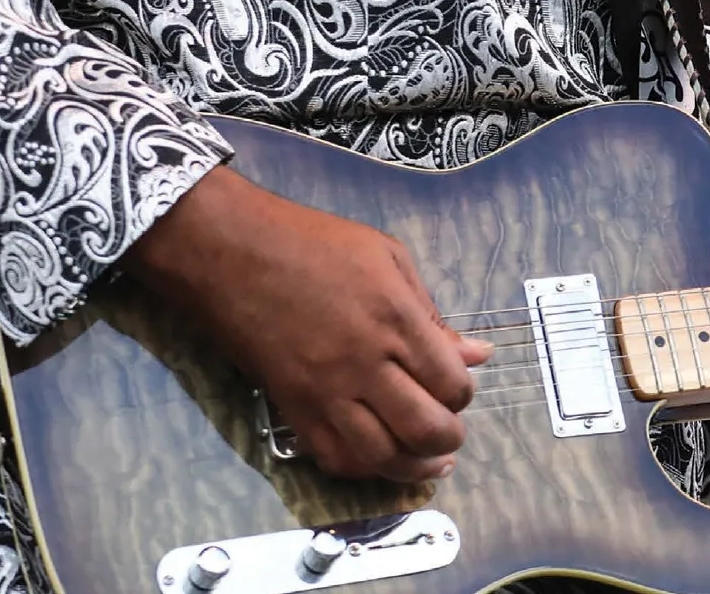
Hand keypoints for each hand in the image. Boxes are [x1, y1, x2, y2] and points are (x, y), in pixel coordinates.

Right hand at [122, 165, 492, 483]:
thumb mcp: (385, 255)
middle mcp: (366, 360)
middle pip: (426, 428)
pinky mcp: (295, 407)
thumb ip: (431, 311)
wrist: (233, 251)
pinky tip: (377, 454)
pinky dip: (364, 468)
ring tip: (425, 457)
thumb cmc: (311, 242)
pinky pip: (336, 459)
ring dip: (414, 465)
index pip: (451, 382)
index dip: (462, 393)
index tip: (455, 385)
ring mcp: (328, 390)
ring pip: (384, 456)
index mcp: (395, 316)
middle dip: (448, 437)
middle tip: (446, 429)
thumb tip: (476, 355)